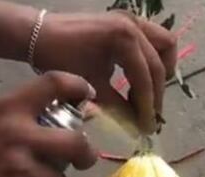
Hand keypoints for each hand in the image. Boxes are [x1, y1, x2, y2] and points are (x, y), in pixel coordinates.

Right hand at [0, 72, 96, 176]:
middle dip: (85, 156)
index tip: (87, 95)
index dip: (78, 87)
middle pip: (77, 144)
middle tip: (81, 161)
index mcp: (7, 109)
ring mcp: (21, 169)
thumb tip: (46, 126)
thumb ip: (11, 120)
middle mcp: (19, 136)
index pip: (53, 84)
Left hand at [32, 11, 177, 134]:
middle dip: (155, 94)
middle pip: (158, 66)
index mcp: (123, 39)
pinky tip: (141, 74)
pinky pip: (155, 38)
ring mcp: (132, 20)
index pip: (144, 78)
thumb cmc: (61, 58)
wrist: (39, 34)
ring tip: (148, 90)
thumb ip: (120, 107)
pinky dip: (154, 56)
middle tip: (148, 116)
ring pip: (165, 46)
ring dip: (161, 70)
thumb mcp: (92, 86)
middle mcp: (133, 26)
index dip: (148, 106)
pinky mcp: (129, 21)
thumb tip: (140, 127)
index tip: (148, 127)